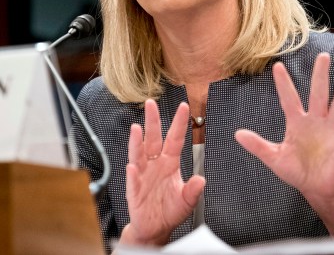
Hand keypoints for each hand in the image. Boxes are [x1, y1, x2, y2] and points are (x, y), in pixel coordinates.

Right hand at [121, 99, 205, 246]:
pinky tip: (132, 166)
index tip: (184, 107)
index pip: (174, 139)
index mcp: (169, 163)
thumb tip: (201, 180)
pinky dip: (132, 173)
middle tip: (150, 104)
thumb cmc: (169, 211)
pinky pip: (133, 179)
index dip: (178, 123)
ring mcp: (142, 175)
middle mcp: (155, 165)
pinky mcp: (134, 189)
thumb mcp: (186, 201)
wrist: (155, 228)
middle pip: (153, 139)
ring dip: (137, 142)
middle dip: (152, 121)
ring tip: (136, 129)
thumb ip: (193, 191)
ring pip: (138, 154)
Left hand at [235, 52, 333, 202]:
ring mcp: (331, 131)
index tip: (277, 65)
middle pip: (318, 94)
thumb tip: (236, 133)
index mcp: (296, 123)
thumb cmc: (295, 170)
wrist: (315, 188)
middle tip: (322, 55)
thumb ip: (257, 146)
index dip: (283, 83)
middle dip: (320, 76)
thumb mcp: (274, 158)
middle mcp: (315, 121)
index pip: (288, 99)